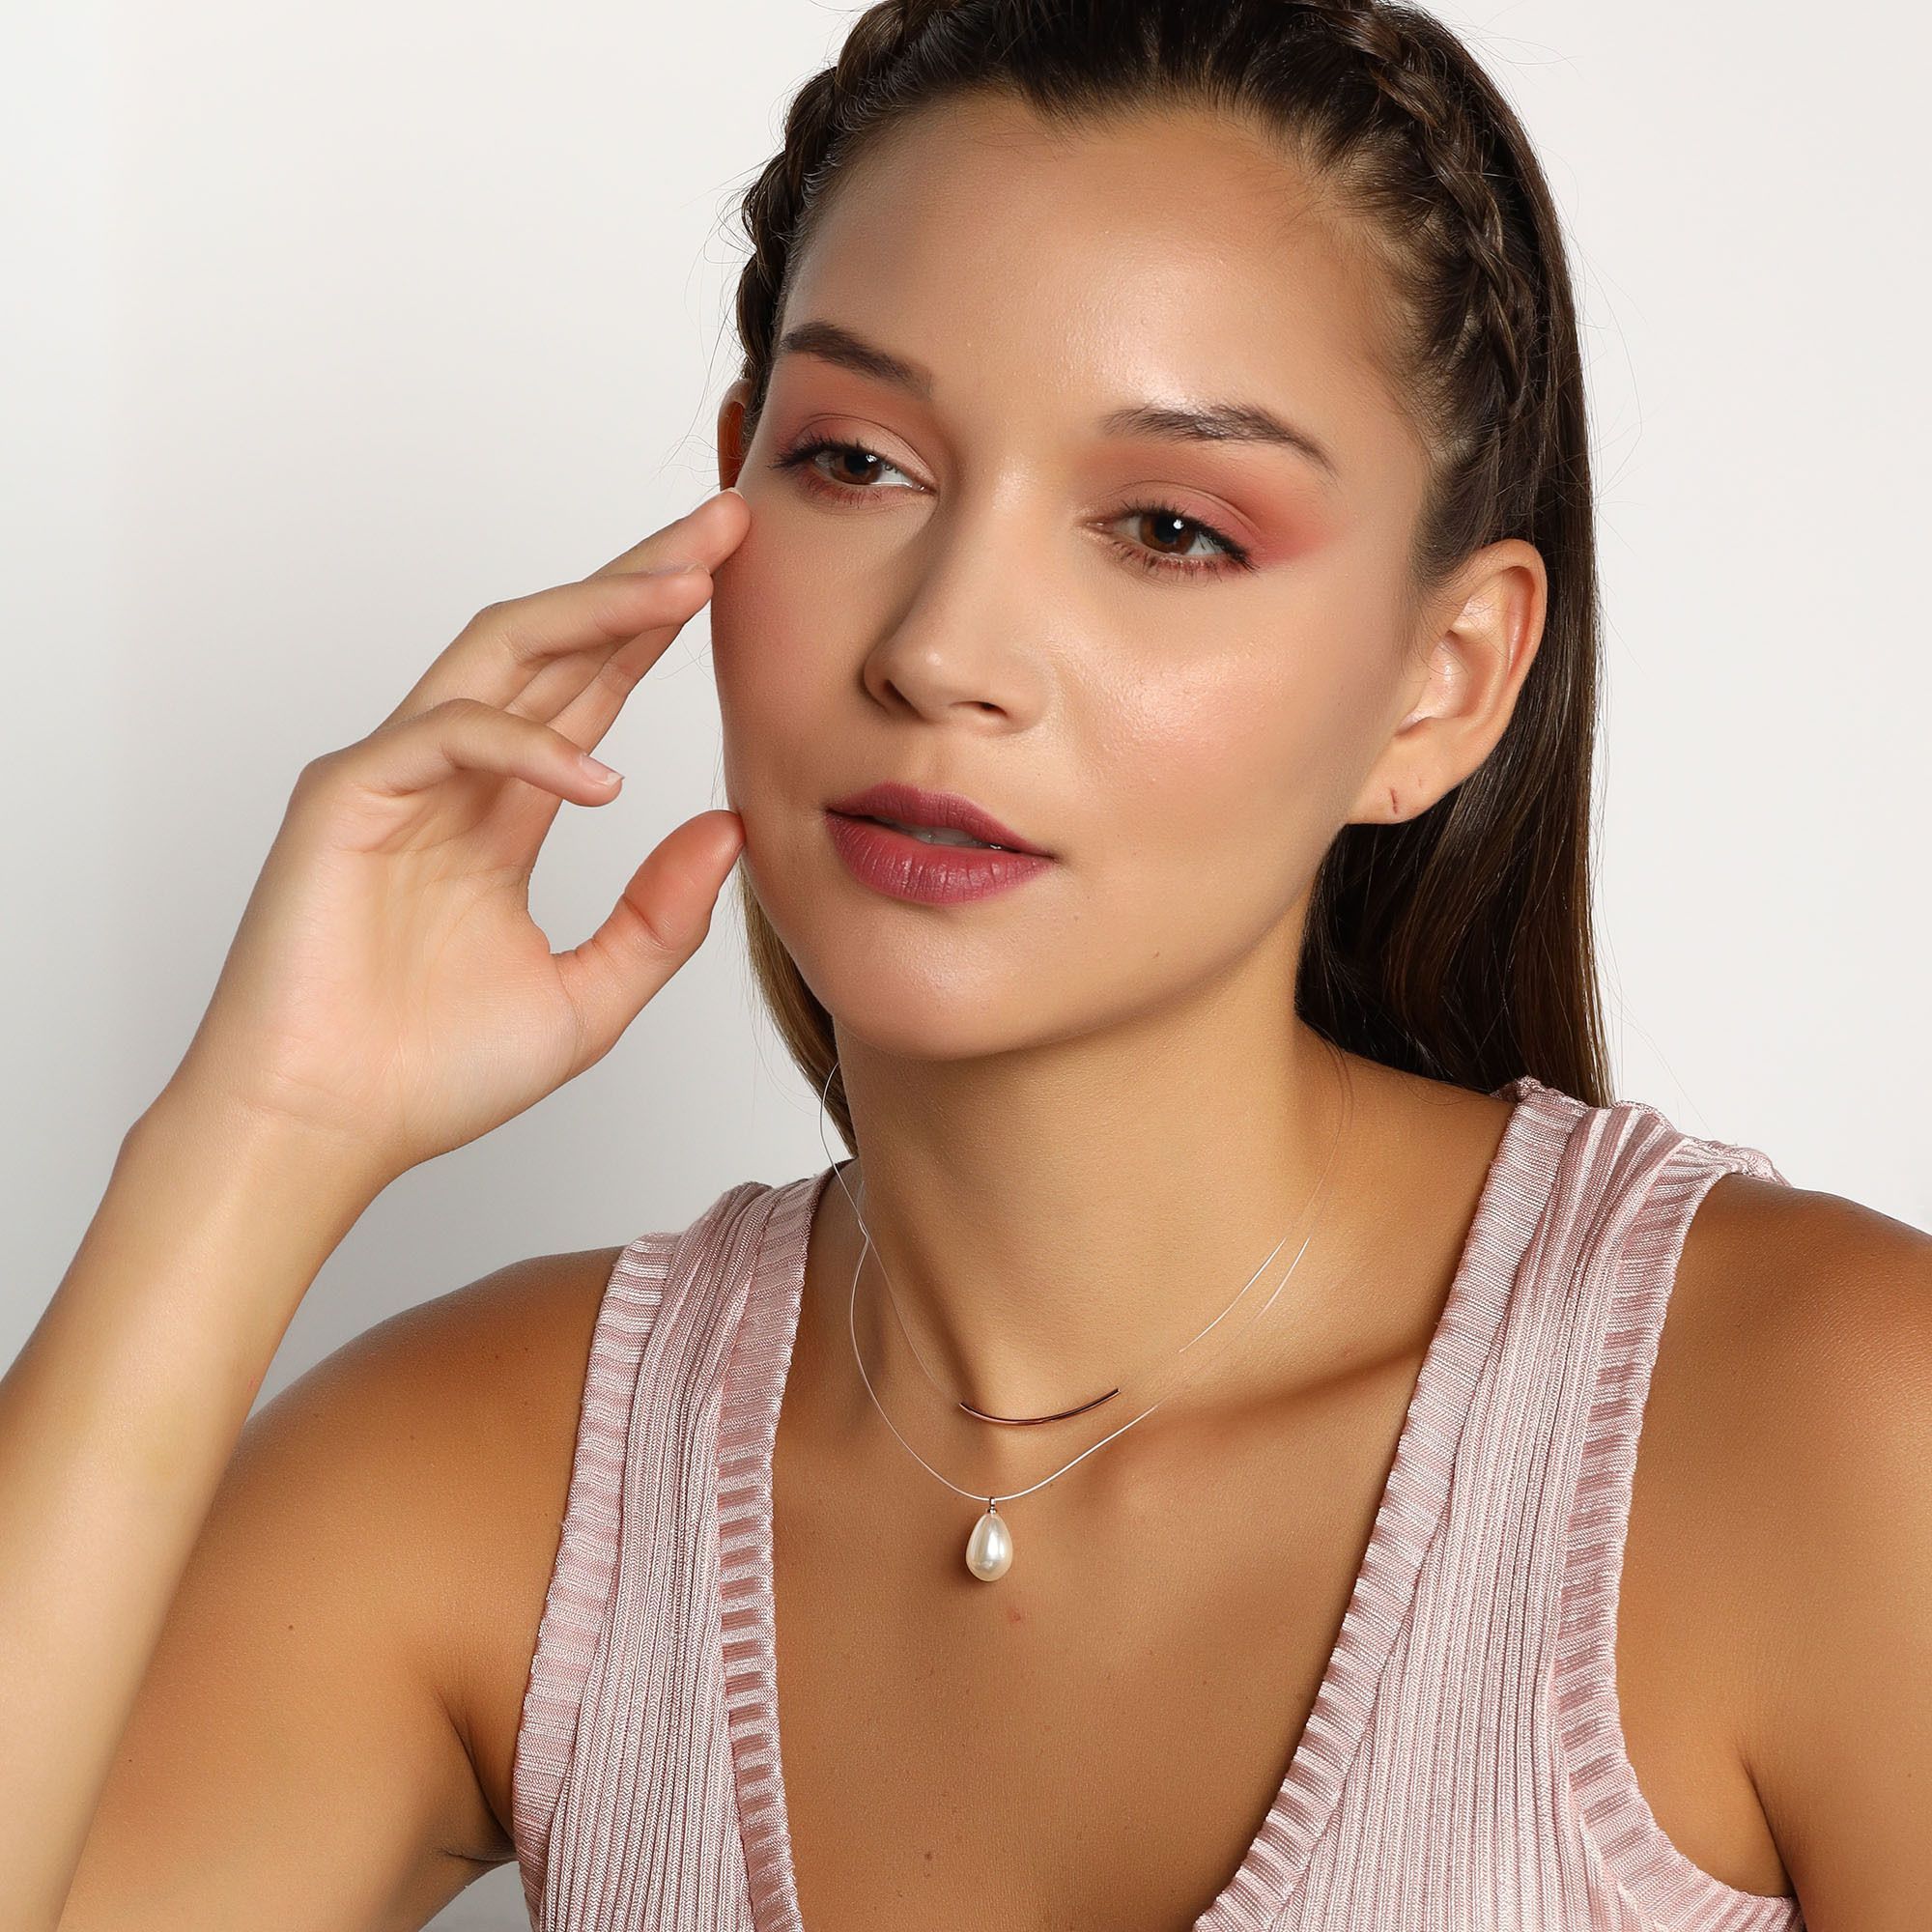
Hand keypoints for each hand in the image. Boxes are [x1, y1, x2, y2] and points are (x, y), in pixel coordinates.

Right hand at [156, 486, 750, 1189]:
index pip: (590, 691)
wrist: (326, 1131)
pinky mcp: (345, 796)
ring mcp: (395, 777)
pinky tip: (599, 778)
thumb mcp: (589, 996)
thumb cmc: (432, 1074)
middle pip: (554, 642)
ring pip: (500, 652)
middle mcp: (452, 777)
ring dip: (595, 610)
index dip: (657, 630)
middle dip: (641, 578)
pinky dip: (527, 746)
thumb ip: (661, 916)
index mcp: (501, 814)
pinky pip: (447, 735)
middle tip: (726, 523)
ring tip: (686, 581)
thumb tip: (731, 830)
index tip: (735, 579)